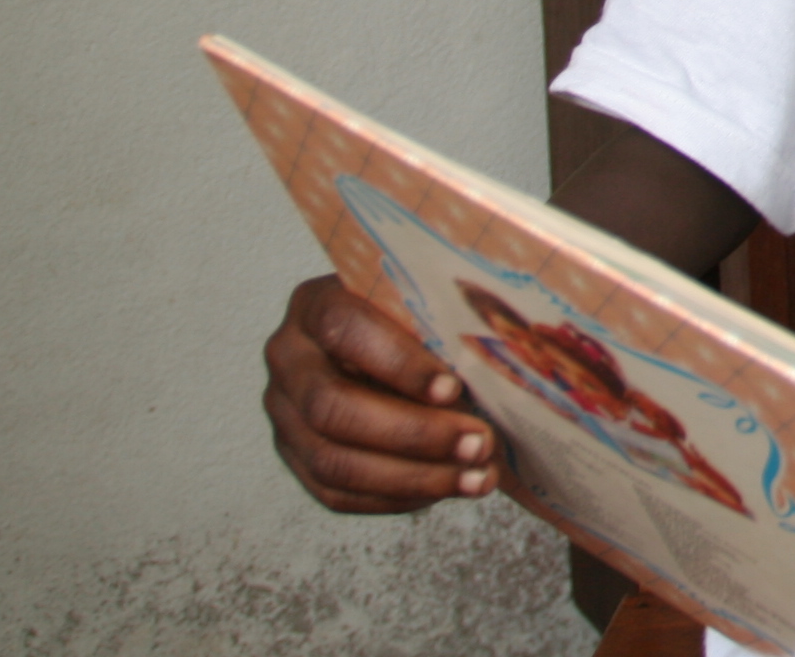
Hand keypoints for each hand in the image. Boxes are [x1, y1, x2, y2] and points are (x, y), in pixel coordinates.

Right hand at [262, 273, 498, 513]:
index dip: (398, 363)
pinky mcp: (296, 459)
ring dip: (412, 477)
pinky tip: (445, 489)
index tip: (453, 388)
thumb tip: (508, 353)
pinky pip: (336, 494)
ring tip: (474, 477)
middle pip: (333, 407)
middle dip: (413, 433)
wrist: (382, 342)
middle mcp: (290, 360)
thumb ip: (446, 314)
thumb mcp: (424, 297)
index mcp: (316, 304)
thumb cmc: (414, 315)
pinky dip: (396, 498)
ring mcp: (285, 414)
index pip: (344, 329)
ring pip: (333, 461)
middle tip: (477, 442)